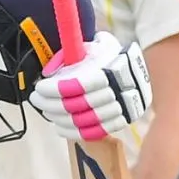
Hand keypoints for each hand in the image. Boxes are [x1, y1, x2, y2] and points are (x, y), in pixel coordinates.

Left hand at [29, 31, 151, 140]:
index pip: (76, 86)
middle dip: (50, 104)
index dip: (54, 89)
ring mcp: (119, 110)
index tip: (40, 87)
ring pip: (81, 121)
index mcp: (110, 70)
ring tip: (45, 111)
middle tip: (36, 99)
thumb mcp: (99, 46)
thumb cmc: (114, 57)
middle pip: (75, 105)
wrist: (142, 73)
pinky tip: (58, 127)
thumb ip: (75, 53)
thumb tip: (50, 70)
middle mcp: (116, 92)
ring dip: (58, 118)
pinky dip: (72, 132)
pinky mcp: (120, 123)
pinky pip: (92, 133)